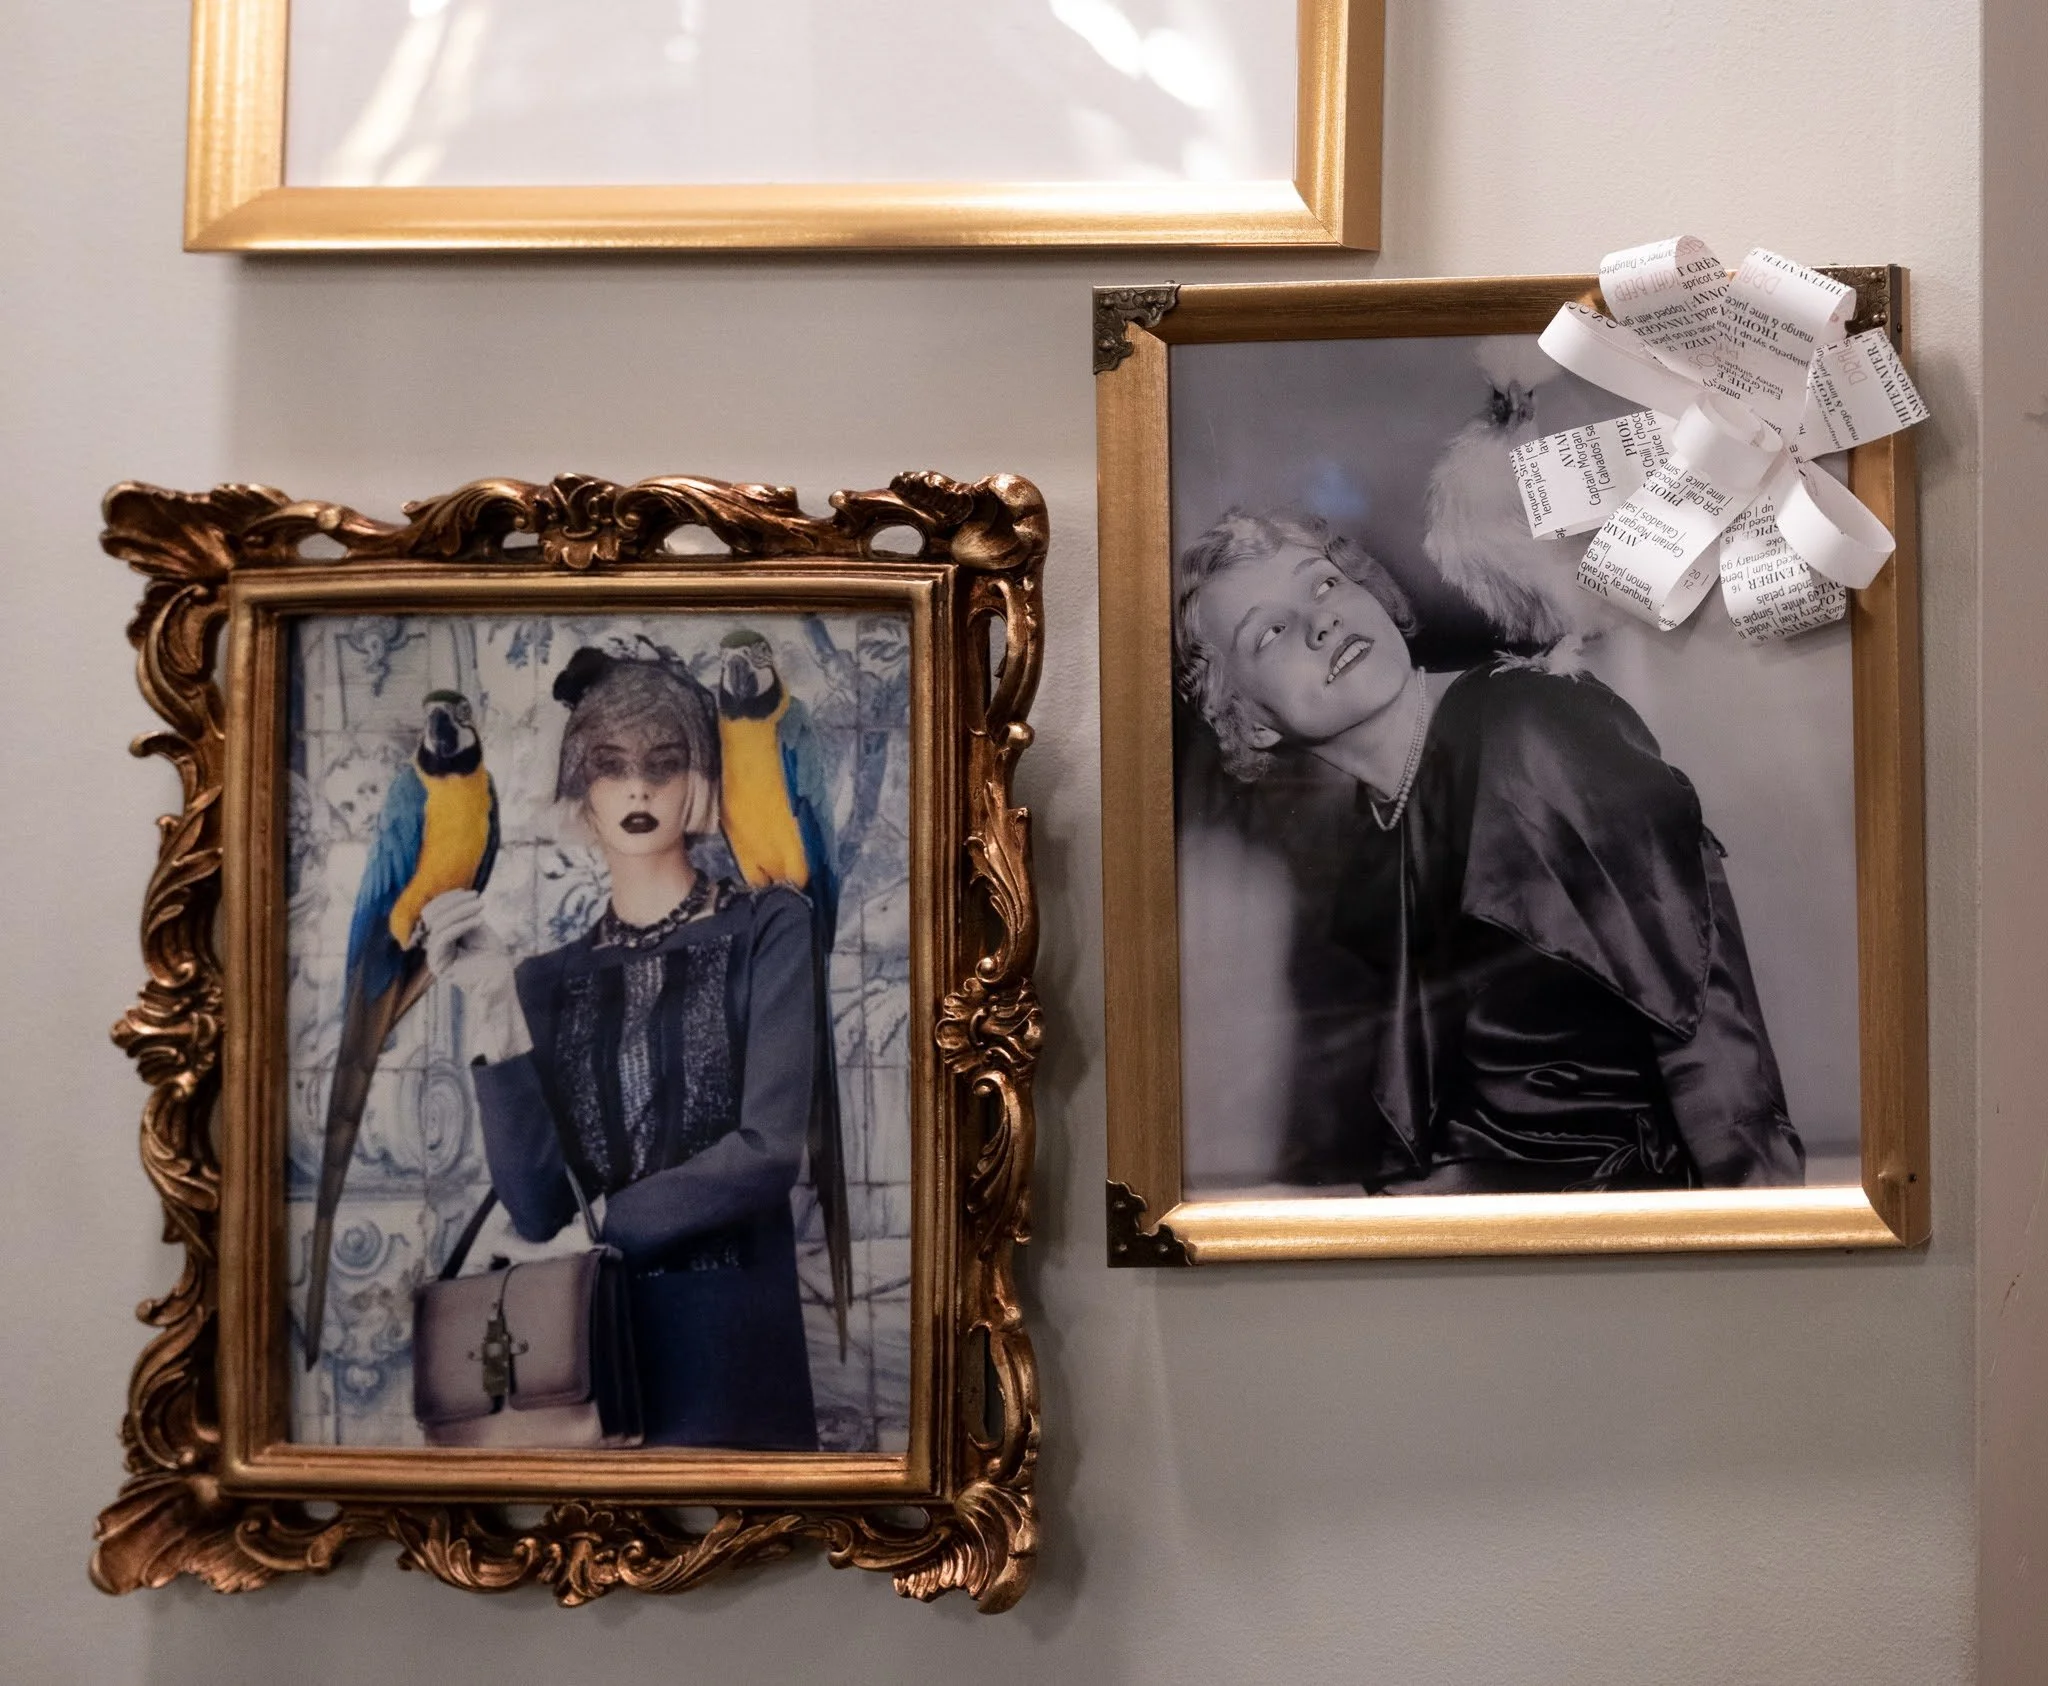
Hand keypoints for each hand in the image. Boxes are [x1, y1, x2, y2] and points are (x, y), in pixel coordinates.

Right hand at [419, 890, 530, 1063]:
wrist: (500, 981)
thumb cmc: (492, 955)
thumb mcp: (477, 928)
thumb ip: (463, 914)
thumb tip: (454, 896)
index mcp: (440, 935)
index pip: (433, 911)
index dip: (448, 898)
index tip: (470, 892)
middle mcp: (433, 945)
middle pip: (432, 915)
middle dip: (455, 903)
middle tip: (478, 899)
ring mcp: (434, 955)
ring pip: (438, 924)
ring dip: (461, 911)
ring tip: (481, 907)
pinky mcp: (439, 965)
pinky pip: (443, 938)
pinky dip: (461, 925)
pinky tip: (479, 920)